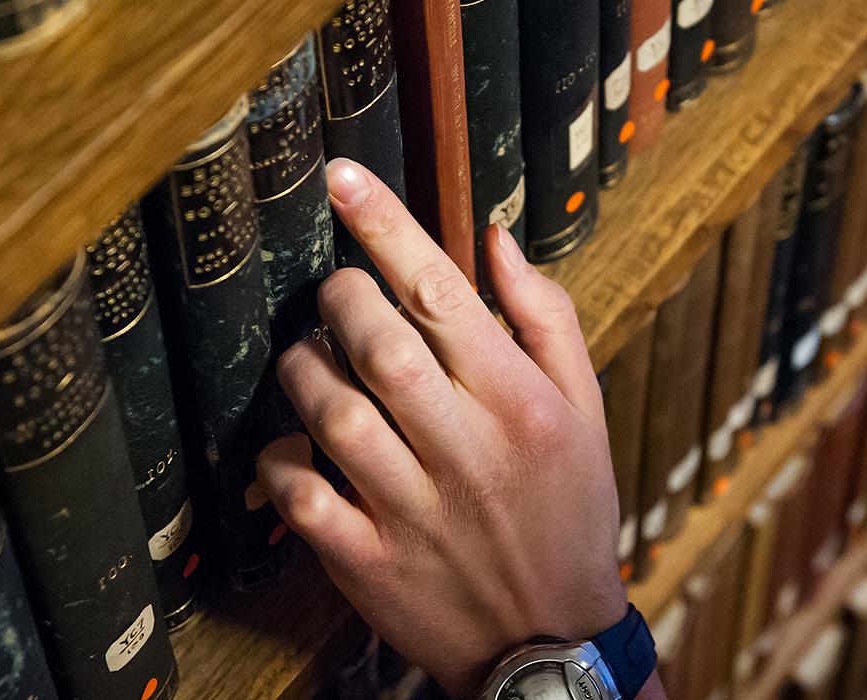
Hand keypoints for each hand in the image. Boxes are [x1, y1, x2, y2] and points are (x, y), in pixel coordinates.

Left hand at [258, 158, 628, 696]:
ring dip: (305, 369)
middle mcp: (468, 451)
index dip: (386, 227)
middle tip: (335, 295)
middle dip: (339, 299)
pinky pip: (300, 494)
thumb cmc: (567, 513)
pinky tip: (296, 444)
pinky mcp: (367, 562)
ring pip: (333, 413)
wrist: (549, 641)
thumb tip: (495, 239)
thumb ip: (545, 319)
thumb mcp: (584, 411)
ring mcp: (413, 511)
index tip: (343, 179)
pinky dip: (281, 459)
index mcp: (522, 405)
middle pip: (380, 344)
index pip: (442, 293)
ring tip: (311, 359)